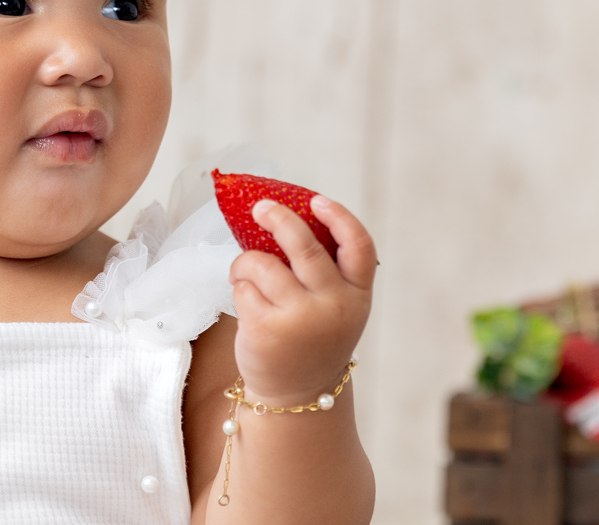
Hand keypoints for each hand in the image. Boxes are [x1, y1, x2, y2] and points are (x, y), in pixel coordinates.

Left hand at [227, 195, 375, 404]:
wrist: (298, 397)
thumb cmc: (313, 339)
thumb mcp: (334, 306)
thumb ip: (323, 272)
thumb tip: (282, 220)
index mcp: (357, 294)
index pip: (359, 245)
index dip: (339, 217)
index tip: (316, 201)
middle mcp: (333, 305)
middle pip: (304, 246)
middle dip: (278, 219)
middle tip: (260, 208)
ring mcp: (300, 318)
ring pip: (262, 264)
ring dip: (245, 262)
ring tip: (244, 273)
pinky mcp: (267, 329)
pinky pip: (243, 288)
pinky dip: (239, 289)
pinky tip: (247, 304)